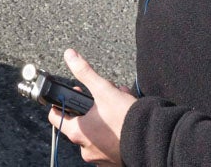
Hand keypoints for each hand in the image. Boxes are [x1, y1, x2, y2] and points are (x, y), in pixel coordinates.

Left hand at [48, 49, 136, 163]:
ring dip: (104, 117)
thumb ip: (85, 72)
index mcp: (79, 133)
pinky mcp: (114, 162)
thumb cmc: (126, 118)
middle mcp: (86, 150)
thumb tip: (69, 55)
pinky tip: (125, 120)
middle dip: (92, 107)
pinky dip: (113, 132)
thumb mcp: (104, 90)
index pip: (56, 118)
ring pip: (96, 132)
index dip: (62, 103)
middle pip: (81, 123)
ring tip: (119, 105)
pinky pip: (109, 143)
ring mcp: (101, 158)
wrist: (153, 140)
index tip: (73, 95)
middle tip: (103, 96)